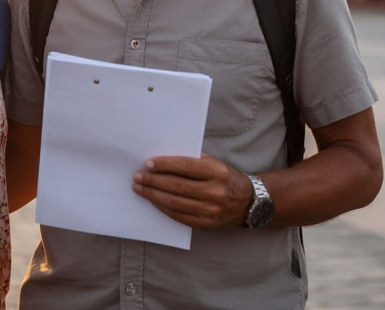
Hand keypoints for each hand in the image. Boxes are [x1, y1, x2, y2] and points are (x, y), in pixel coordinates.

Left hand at [132, 153, 251, 228]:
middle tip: (137, 176)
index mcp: (217, 172)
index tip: (148, 163)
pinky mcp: (205, 224)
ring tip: (139, 188)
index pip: (185, 166)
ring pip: (174, 202)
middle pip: (176, 186)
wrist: (247, 203)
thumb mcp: (214, 164)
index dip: (164, 165)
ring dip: (153, 195)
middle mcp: (214, 192)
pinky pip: (178, 216)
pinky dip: (162, 207)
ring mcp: (210, 210)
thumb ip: (193, 160)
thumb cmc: (225, 178)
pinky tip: (153, 200)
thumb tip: (163, 160)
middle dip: (153, 180)